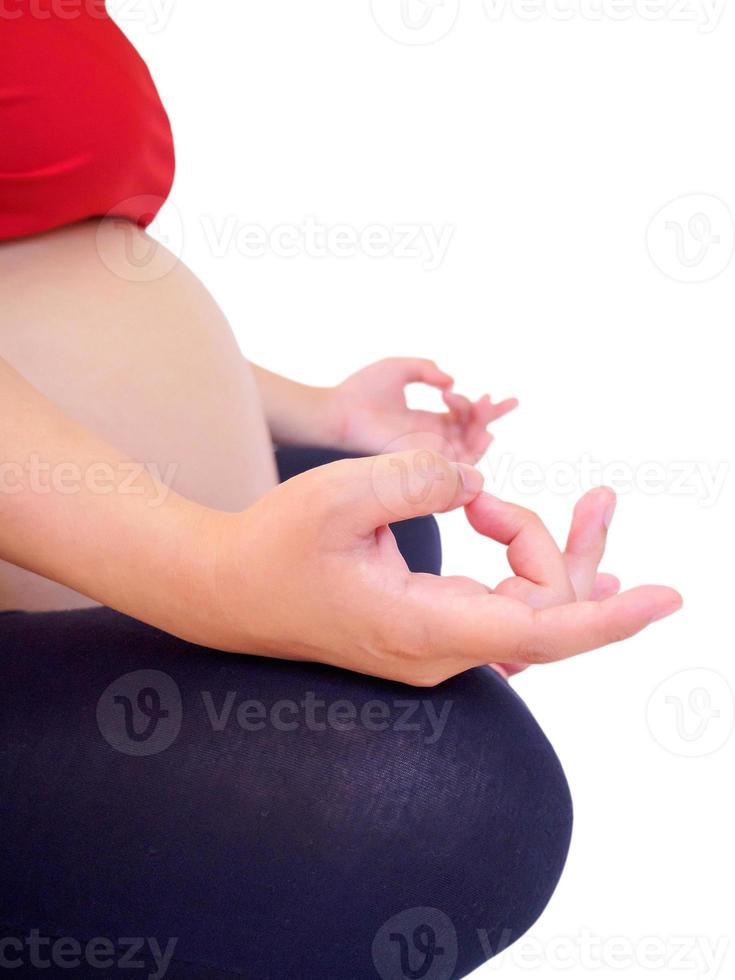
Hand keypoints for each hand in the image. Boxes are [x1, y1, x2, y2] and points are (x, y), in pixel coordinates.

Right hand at [201, 451, 680, 685]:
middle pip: (548, 612)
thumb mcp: (342, 495)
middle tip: (603, 495)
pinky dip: (528, 568)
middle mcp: (440, 649)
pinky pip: (503, 606)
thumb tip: (474, 484)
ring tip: (566, 502)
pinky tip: (539, 540)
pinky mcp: (427, 629)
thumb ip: (418, 480)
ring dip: (552, 551)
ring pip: (530, 609)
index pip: (541, 630)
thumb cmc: (273, 546)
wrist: (228, 590)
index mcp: (422, 626)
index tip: (666, 599)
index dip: (609, 616)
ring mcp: (435, 645)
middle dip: (576, 548)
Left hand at [325, 358, 517, 462]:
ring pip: (468, 447)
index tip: (494, 395)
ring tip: (485, 407)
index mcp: (426, 420)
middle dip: (490, 417)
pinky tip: (479, 427)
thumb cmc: (362, 390)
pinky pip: (455, 461)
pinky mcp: (420, 459)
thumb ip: (427, 370)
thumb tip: (451, 381)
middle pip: (472, 433)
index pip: (463, 417)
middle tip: (504, 402)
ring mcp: (426, 450)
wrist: (340, 411)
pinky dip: (472, 446)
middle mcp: (430, 438)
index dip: (483, 408)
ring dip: (483, 426)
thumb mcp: (401, 368)